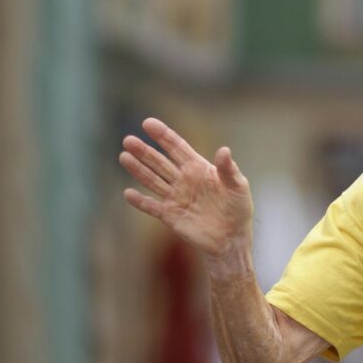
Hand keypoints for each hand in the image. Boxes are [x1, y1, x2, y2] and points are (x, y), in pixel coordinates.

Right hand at [119, 117, 252, 255]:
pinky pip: (152, 207)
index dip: (163, 135)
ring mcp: (176, 197)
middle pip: (160, 162)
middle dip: (144, 151)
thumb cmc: (238, 209)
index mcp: (198, 168)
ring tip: (124, 156)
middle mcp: (184, 180)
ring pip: (152, 180)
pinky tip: (128, 193)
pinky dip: (140, 201)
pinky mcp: (171, 216)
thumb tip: (224, 150)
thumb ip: (229, 169)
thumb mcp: (238, 186)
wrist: (232, 239)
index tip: (148, 123)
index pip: (177, 148)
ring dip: (138, 170)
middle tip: (128, 140)